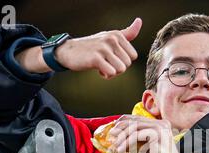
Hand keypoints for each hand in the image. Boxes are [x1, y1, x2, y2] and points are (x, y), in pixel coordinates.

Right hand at [15, 18, 141, 76]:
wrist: (69, 51)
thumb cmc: (92, 46)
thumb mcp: (110, 37)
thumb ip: (127, 33)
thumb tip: (139, 21)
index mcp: (117, 35)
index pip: (133, 56)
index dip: (123, 61)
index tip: (112, 58)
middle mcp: (112, 39)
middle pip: (127, 64)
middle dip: (118, 68)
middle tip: (106, 63)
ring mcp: (103, 48)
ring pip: (121, 69)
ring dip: (112, 73)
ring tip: (102, 66)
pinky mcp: (95, 58)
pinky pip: (111, 72)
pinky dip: (106, 75)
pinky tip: (98, 70)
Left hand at [108, 115, 180, 152]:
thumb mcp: (146, 149)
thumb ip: (137, 141)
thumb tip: (120, 139)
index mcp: (160, 125)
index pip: (139, 118)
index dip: (125, 121)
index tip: (115, 127)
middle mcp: (161, 123)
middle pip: (135, 120)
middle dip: (121, 127)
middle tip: (112, 135)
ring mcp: (160, 127)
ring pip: (134, 127)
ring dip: (122, 137)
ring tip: (116, 146)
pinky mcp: (156, 134)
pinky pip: (136, 135)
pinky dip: (126, 143)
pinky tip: (121, 150)